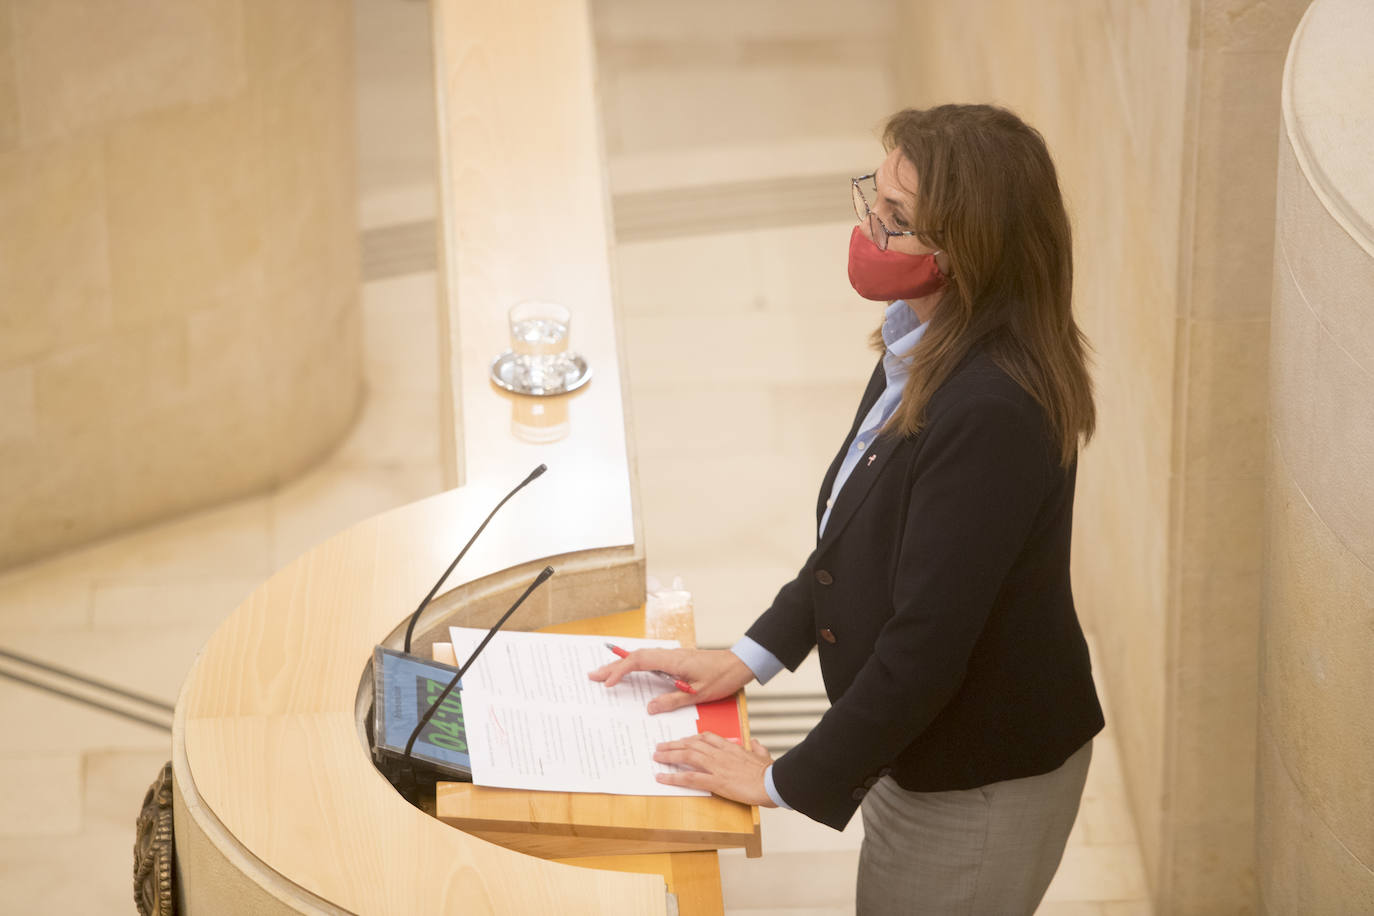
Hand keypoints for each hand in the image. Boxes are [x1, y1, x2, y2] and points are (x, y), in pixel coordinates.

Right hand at [589, 648, 753, 713]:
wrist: (740, 664)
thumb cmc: (722, 678)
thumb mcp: (698, 695)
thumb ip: (673, 700)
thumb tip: (649, 707)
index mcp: (673, 661)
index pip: (639, 662)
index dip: (620, 671)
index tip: (607, 683)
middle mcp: (670, 655)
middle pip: (635, 657)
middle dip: (613, 666)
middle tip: (592, 675)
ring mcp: (673, 656)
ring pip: (641, 657)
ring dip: (622, 665)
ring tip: (605, 674)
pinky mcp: (676, 660)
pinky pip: (650, 660)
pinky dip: (635, 665)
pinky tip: (629, 672)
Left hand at [653, 734, 776, 806]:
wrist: (772, 782)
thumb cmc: (770, 771)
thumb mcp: (764, 754)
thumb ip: (757, 748)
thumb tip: (755, 743)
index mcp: (731, 747)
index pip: (706, 737)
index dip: (691, 738)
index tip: (682, 740)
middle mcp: (720, 754)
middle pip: (692, 744)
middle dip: (674, 744)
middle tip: (660, 746)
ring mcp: (716, 766)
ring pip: (687, 756)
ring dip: (669, 755)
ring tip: (657, 757)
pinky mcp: (715, 781)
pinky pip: (689, 778)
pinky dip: (673, 777)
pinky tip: (662, 777)